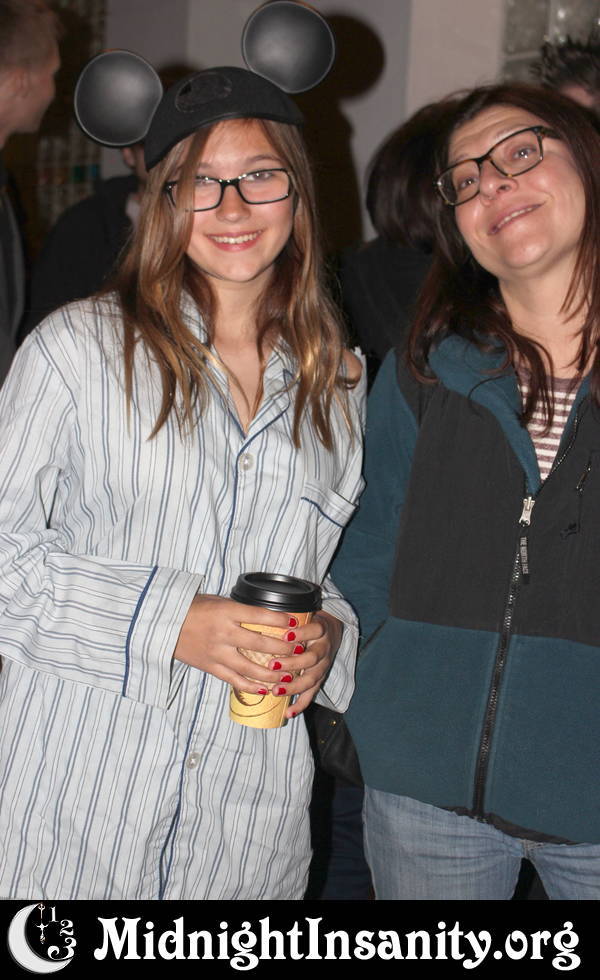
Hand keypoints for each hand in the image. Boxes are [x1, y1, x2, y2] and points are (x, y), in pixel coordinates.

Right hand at [174, 594, 295, 691]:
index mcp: (226, 611)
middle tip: (300, 650)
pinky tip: (266, 689)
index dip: (281, 620)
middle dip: (284, 648)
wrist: (164, 624)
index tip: (296, 623)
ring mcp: (217, 652)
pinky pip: (235, 680)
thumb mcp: (218, 601)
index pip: (260, 615)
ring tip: (289, 675)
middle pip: (260, 643)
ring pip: (250, 667)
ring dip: (273, 673)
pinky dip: (252, 686)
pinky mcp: (211, 667)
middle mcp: (223, 633)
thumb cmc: (193, 608)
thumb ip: (240, 609)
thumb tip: (266, 616)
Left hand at [262, 610, 343, 718]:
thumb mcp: (304, 613)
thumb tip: (255, 608)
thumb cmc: (308, 621)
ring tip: (276, 691)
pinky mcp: (320, 679)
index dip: (302, 633)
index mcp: (320, 629)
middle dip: (292, 663)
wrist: (331, 631)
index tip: (285, 635)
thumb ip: (286, 614)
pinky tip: (288, 712)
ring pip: (312, 678)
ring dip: (293, 686)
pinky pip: (312, 694)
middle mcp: (324, 648)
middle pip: (312, 658)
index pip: (315, 630)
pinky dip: (300, 704)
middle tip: (272, 665)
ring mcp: (323, 666)